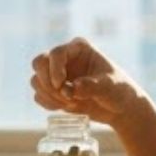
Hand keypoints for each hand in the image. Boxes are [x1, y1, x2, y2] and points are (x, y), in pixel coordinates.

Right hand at [29, 38, 145, 128]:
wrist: (119, 107)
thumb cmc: (118, 90)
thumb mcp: (110, 87)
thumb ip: (92, 86)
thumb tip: (72, 88)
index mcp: (79, 48)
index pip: (56, 53)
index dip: (55, 69)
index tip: (62, 85)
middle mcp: (65, 58)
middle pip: (39, 63)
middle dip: (47, 82)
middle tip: (64, 96)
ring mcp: (57, 73)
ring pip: (36, 80)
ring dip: (50, 95)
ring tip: (71, 103)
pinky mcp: (54, 90)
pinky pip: (39, 95)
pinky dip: (48, 103)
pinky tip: (66, 107)